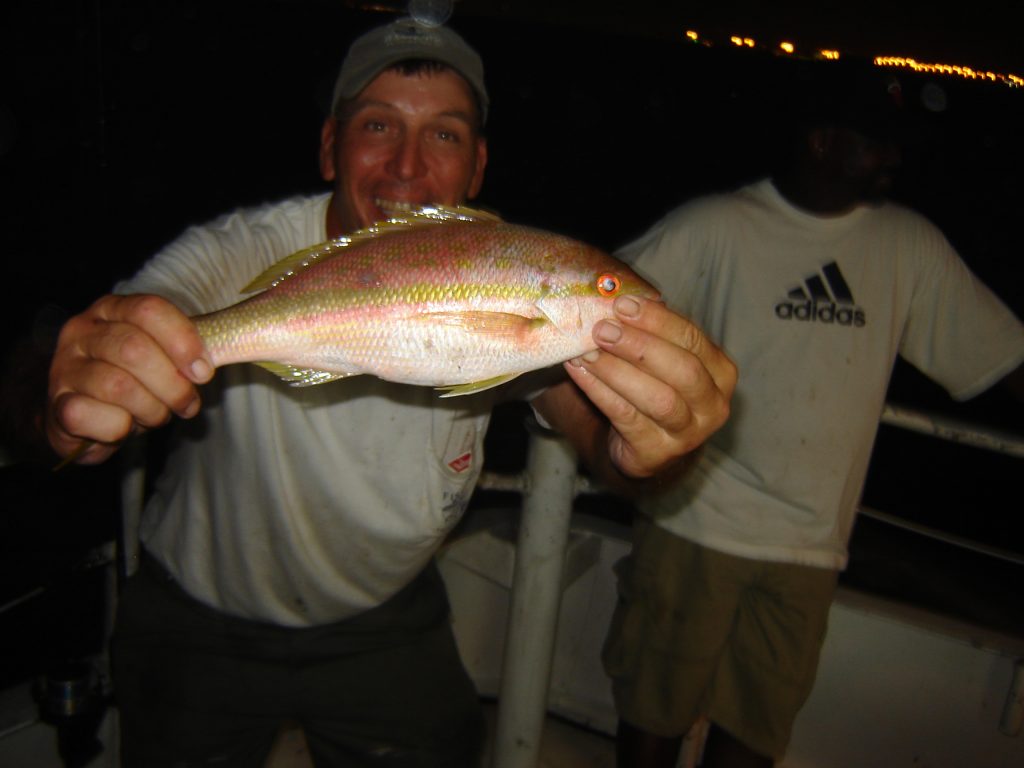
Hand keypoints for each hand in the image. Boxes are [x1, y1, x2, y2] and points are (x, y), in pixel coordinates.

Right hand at [45, 294, 213, 463]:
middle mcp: (83, 331)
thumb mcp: (160, 356)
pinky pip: (95, 417)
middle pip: (134, 349)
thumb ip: (184, 350)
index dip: (182, 341)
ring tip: (156, 414)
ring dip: (151, 410)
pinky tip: (123, 427)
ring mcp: (65, 367)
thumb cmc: (134, 381)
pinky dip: (120, 429)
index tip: (203, 372)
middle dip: (173, 385)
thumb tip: (210, 361)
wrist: (84, 416)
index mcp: (113, 309)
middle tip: (187, 403)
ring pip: (118, 386)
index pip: (149, 309)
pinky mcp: (58, 404)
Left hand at [561, 295, 734, 478]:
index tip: (622, 304)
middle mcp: (713, 405)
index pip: (693, 338)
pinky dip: (600, 392)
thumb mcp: (663, 359)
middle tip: (602, 329)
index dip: (657, 320)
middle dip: (639, 346)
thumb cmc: (656, 388)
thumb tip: (615, 297)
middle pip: (682, 370)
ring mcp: (689, 434)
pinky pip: (627, 418)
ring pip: (657, 399)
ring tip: (586, 352)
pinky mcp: (657, 453)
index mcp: (721, 372)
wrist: (649, 447)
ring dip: (617, 371)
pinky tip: (580, 372)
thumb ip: (651, 333)